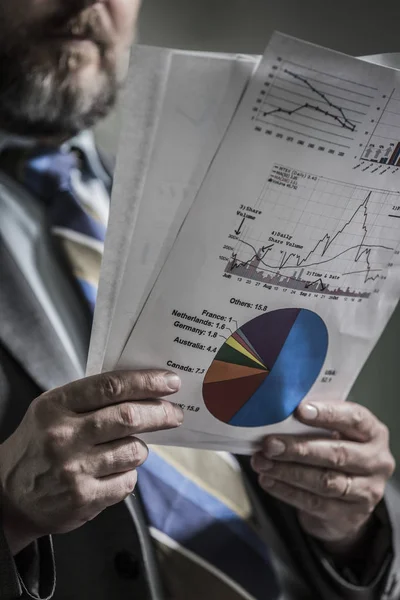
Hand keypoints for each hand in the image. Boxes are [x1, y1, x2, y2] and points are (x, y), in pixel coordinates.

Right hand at [0, 370, 182, 554]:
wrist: (8, 496)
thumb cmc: (38, 446)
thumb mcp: (52, 411)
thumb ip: (90, 399)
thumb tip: (143, 388)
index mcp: (55, 406)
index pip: (110, 386)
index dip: (146, 382)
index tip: (170, 381)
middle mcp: (63, 436)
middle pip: (129, 417)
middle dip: (160, 413)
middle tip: (175, 414)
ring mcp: (74, 469)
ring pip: (134, 450)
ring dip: (140, 448)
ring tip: (129, 448)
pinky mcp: (84, 497)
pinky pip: (128, 480)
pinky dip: (128, 474)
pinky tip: (113, 473)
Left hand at [251, 401, 394, 550]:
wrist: (348, 500)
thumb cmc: (335, 452)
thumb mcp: (334, 433)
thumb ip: (314, 423)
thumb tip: (277, 411)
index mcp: (373, 433)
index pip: (355, 419)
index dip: (328, 414)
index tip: (299, 410)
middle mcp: (376, 462)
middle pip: (337, 454)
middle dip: (299, 448)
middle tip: (270, 444)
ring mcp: (367, 491)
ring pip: (324, 481)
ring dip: (288, 472)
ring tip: (262, 463)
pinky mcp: (351, 516)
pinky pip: (314, 503)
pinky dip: (287, 491)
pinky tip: (268, 480)